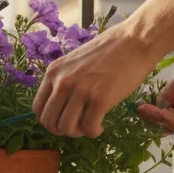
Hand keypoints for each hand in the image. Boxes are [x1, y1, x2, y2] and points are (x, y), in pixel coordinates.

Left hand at [32, 22, 163, 138]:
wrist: (136, 40)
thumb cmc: (109, 51)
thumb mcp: (75, 62)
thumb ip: (64, 81)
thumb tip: (59, 108)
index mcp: (53, 72)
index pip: (38, 108)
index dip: (49, 121)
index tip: (62, 121)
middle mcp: (63, 82)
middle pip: (49, 122)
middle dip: (62, 131)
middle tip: (77, 127)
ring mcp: (80, 90)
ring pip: (67, 128)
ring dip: (78, 133)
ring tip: (90, 125)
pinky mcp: (100, 99)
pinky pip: (88, 128)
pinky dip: (94, 132)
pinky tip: (100, 126)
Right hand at [136, 41, 173, 132]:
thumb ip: (170, 93)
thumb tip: (156, 105)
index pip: (169, 110)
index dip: (155, 110)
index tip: (140, 107)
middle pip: (172, 120)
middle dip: (155, 117)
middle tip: (140, 113)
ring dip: (160, 119)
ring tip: (146, 112)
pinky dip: (173, 120)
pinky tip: (161, 113)